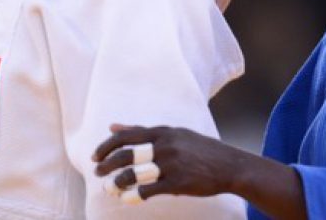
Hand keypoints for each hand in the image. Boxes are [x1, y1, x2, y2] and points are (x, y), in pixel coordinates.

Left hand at [93, 125, 232, 198]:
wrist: (230, 166)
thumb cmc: (200, 150)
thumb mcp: (174, 134)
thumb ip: (142, 131)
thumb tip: (113, 126)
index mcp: (164, 132)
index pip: (127, 136)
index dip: (106, 146)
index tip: (95, 156)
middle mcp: (166, 145)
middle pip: (126, 154)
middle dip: (106, 165)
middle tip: (97, 172)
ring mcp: (172, 164)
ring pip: (133, 174)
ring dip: (117, 183)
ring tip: (110, 189)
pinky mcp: (177, 182)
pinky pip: (147, 190)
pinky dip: (133, 196)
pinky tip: (128, 198)